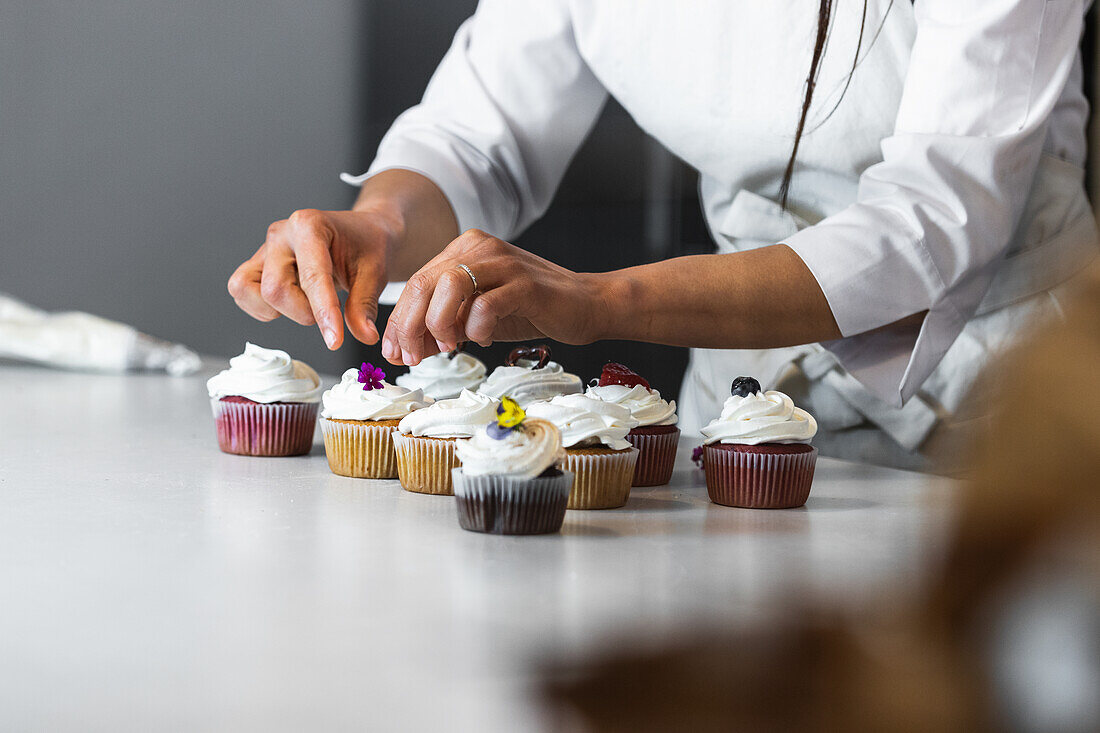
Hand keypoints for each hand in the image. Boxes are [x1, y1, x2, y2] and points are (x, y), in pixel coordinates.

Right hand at [228, 208, 399, 348]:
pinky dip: (263, 308)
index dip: (324, 312)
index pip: (312, 277)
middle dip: (304, 312)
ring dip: (279, 309)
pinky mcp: (256, 265)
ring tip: (307, 302)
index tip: (334, 340)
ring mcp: (265, 249)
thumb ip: (364, 306)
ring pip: (248, 291)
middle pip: (275, 289)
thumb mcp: (375, 274)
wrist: (361, 233)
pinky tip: (292, 302)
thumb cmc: (366, 247)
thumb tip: (365, 336)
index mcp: (310, 225)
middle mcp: (281, 234)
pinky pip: (242, 292)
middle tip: (330, 310)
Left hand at [381, 229, 610, 364]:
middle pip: (425, 283)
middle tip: (414, 356)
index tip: (395, 353)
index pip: (417, 283)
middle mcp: (480, 247)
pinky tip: (483, 338)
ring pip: (450, 286)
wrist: (585, 304)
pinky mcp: (525, 283)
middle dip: (411, 326)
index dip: (400, 321)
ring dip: (440, 324)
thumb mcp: (476, 318)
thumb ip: (443, 327)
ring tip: (451, 346)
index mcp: (464, 250)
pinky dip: (477, 328)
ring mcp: (503, 262)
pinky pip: (486, 304)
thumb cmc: (530, 310)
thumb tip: (405, 349)